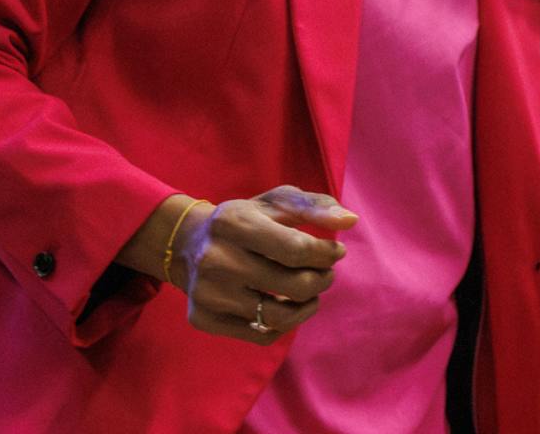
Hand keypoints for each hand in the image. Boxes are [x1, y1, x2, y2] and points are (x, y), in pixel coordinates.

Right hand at [170, 186, 357, 344]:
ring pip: (279, 318)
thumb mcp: (277, 202)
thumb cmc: (247, 220)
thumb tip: (351, 220)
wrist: (188, 243)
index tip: (336, 252)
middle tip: (326, 274)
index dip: (327, 254)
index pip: (297, 250)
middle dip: (323, 280)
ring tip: (312, 293)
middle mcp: (215, 259)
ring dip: (308, 306)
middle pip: (294, 286)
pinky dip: (284, 325)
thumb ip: (316, 206)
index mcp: (234, 222)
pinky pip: (260, 336)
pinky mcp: (202, 318)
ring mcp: (206, 292)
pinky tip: (286, 306)